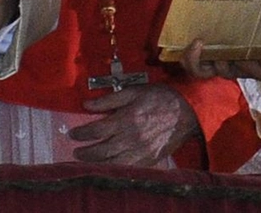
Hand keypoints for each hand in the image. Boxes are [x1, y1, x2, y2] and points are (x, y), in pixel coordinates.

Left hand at [70, 84, 198, 166]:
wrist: (188, 110)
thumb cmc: (161, 97)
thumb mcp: (134, 91)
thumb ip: (110, 99)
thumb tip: (87, 104)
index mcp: (126, 119)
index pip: (96, 130)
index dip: (81, 133)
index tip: (72, 134)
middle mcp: (132, 137)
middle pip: (101, 150)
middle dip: (85, 152)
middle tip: (76, 150)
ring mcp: (141, 151)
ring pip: (112, 163)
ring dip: (96, 163)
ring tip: (86, 161)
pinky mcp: (150, 160)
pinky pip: (128, 169)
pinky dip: (115, 169)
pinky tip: (108, 166)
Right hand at [180, 26, 260, 82]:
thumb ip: (249, 0)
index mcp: (241, 53)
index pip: (208, 67)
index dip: (194, 61)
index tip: (193, 41)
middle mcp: (255, 65)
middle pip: (225, 73)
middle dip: (214, 61)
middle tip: (208, 40)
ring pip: (257, 71)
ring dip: (258, 55)